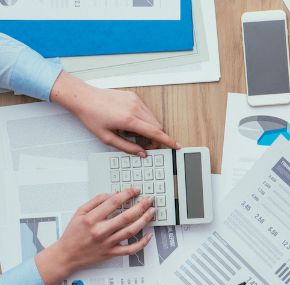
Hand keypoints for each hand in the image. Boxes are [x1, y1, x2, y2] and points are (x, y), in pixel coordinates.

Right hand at [35, 189, 154, 284]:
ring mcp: (107, 243)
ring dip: (144, 220)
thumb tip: (113, 194)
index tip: (135, 190)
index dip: (127, 194)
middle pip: (126, 216)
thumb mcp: (79, 213)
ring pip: (131, 231)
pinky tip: (149, 235)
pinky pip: (130, 249)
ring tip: (152, 211)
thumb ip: (96, 202)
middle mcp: (101, 231)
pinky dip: (142, 243)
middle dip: (141, 206)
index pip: (114, 202)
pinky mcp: (112, 253)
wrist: (67, 255)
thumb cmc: (73, 234)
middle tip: (149, 199)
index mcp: (92, 219)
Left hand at [50, 72, 178, 155]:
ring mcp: (135, 101)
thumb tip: (142, 153)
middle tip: (145, 144)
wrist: (84, 98)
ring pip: (153, 118)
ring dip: (149, 128)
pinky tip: (130, 121)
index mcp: (128, 120)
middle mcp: (134, 108)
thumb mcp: (107, 138)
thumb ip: (127, 147)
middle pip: (157, 126)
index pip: (155, 132)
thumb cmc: (92, 116)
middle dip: (155, 137)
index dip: (167, 141)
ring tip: (132, 131)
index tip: (176, 145)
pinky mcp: (133, 96)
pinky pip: (146, 111)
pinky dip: (143, 119)